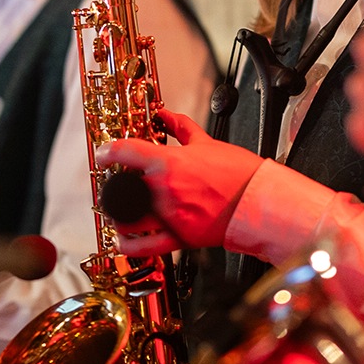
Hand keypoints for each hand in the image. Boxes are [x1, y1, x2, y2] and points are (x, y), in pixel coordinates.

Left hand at [96, 110, 262, 255]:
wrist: (260, 201)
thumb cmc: (239, 174)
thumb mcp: (208, 143)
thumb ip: (182, 128)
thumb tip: (167, 115)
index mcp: (169, 163)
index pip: (125, 152)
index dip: (108, 151)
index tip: (103, 154)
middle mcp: (164, 191)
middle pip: (122, 188)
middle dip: (115, 185)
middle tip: (117, 182)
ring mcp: (170, 216)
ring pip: (129, 219)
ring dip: (118, 215)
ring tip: (119, 211)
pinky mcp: (180, 238)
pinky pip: (146, 247)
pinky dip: (129, 246)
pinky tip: (123, 241)